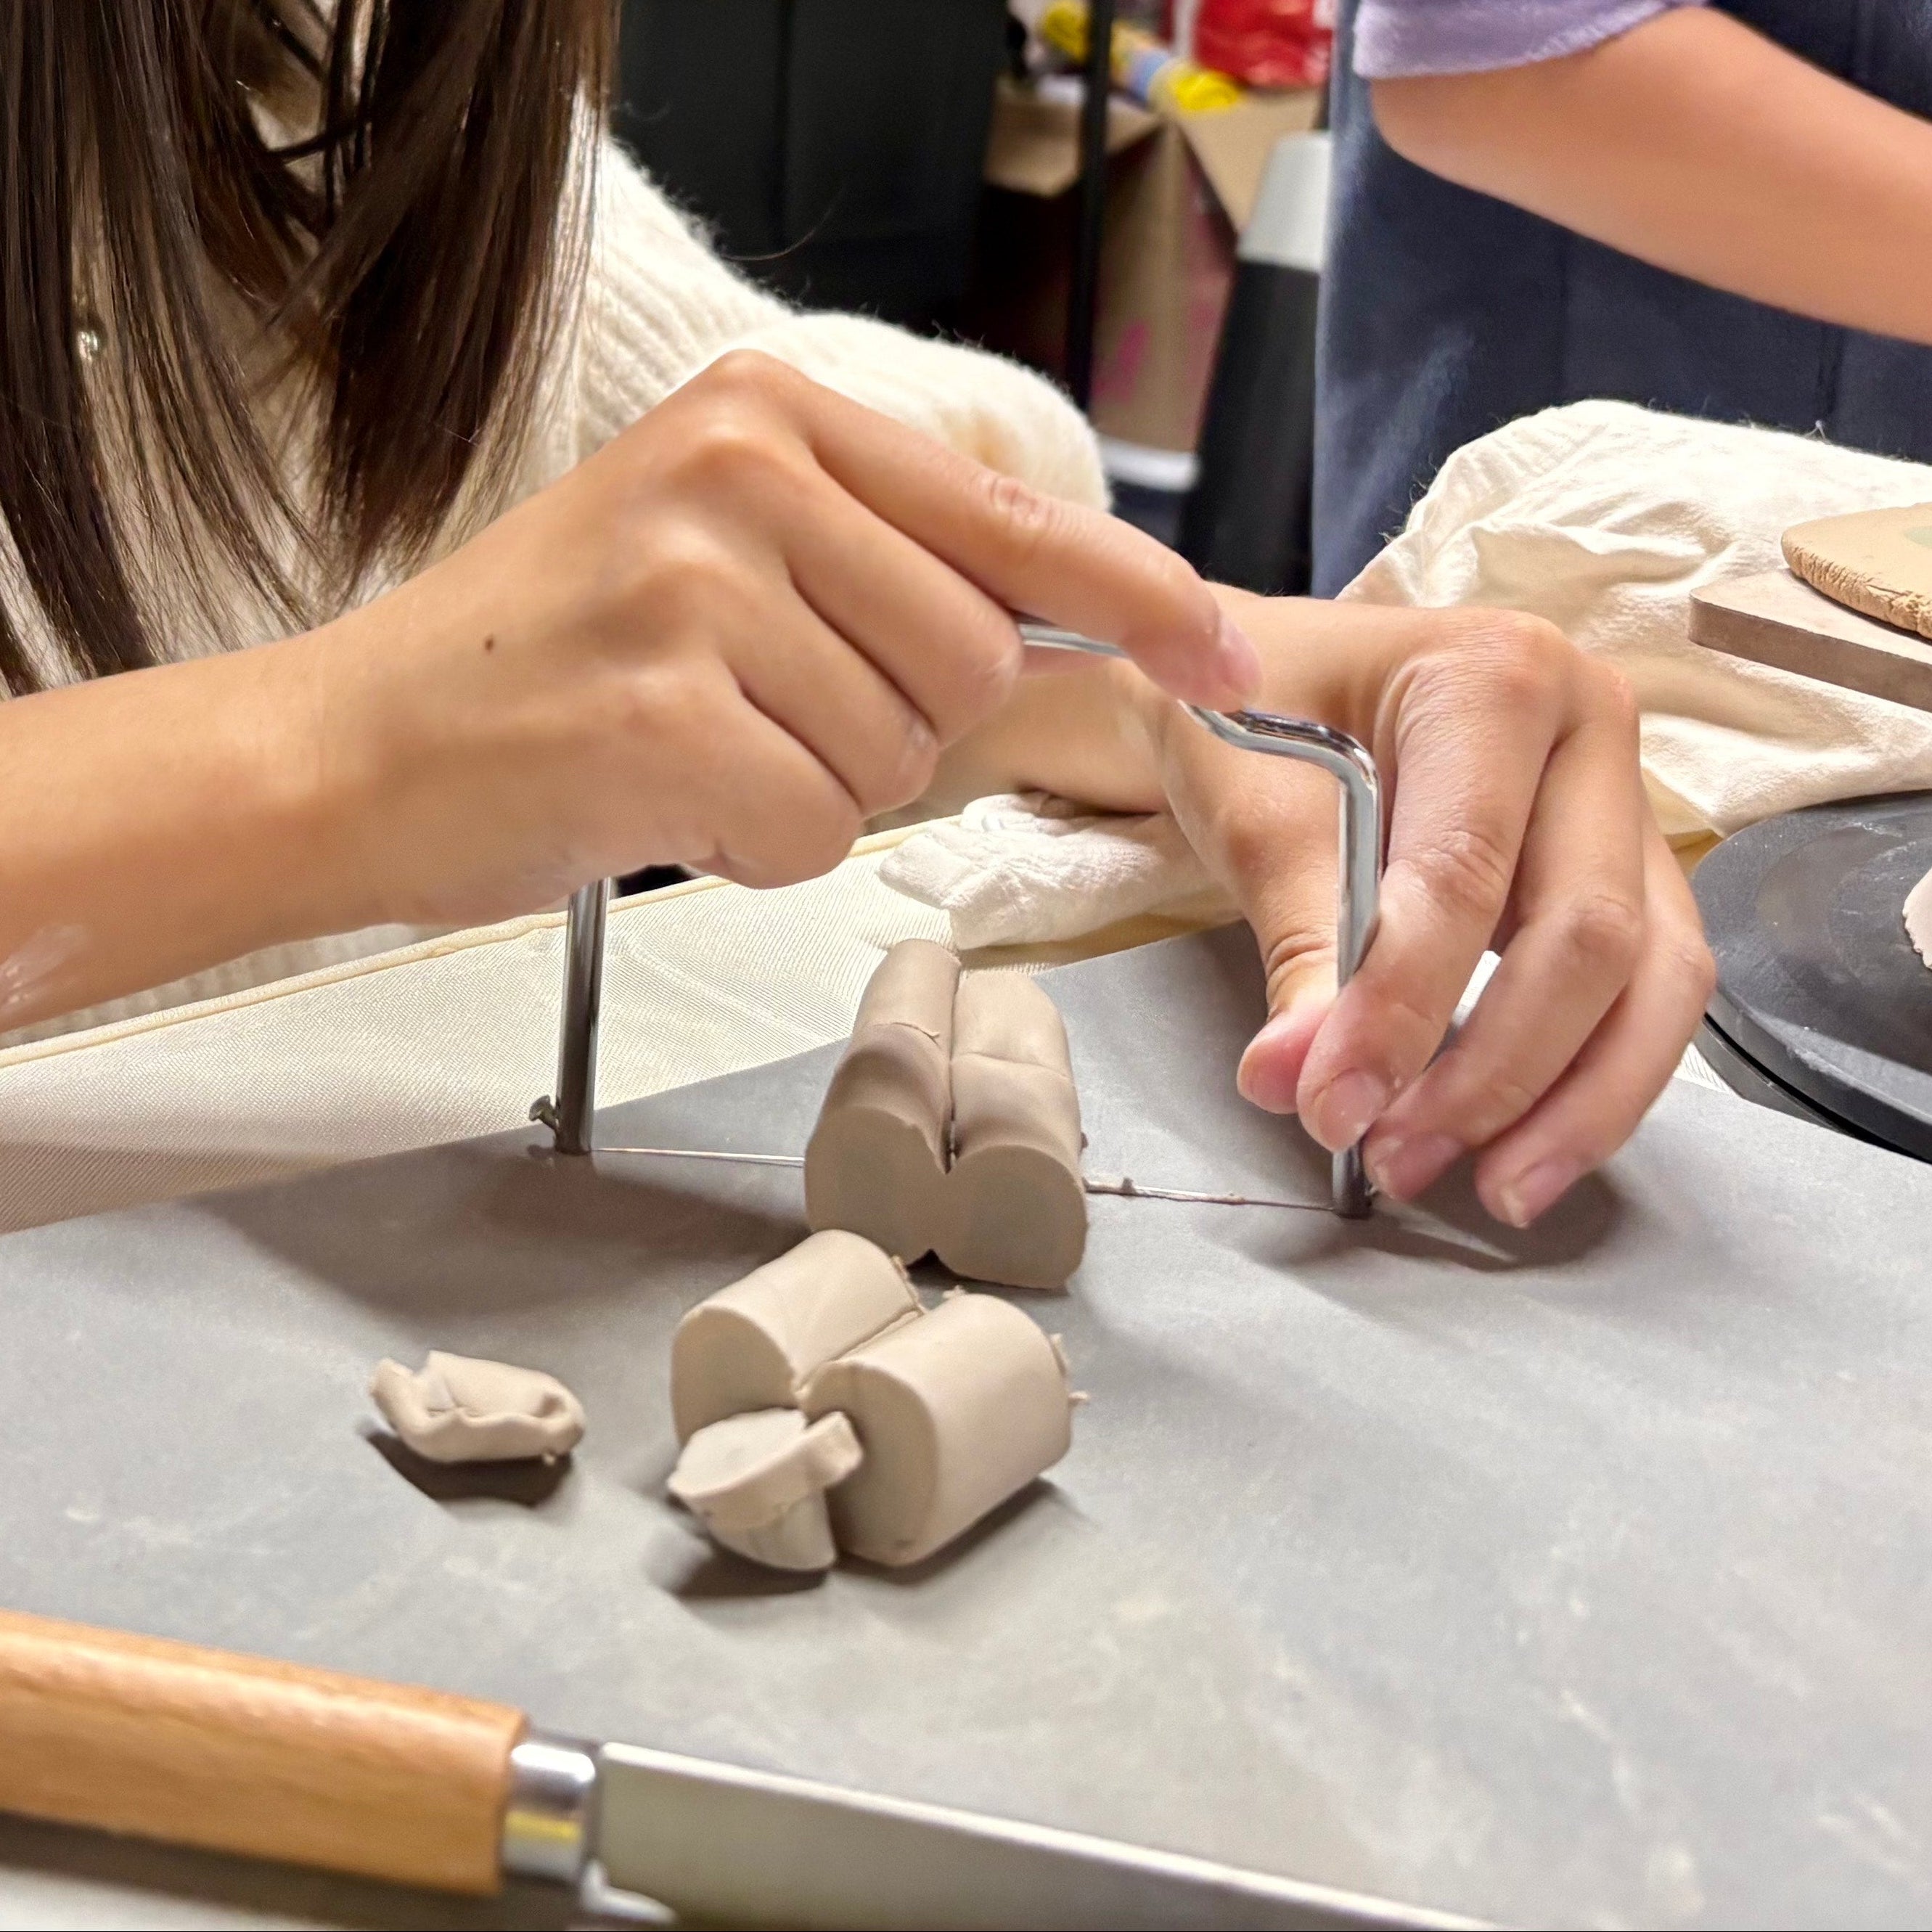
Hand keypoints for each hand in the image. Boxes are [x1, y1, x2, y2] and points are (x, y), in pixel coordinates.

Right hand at [309, 352, 1253, 927]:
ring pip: (899, 757)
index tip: (1221, 654)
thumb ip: (880, 562)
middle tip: (758, 715)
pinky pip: (818, 828)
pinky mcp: (666, 713)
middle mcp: (739, 473)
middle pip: (973, 660)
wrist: (355, 747)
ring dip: (816, 788)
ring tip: (693, 749)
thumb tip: (1068, 623)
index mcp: (765, 415)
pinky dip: (754, 848)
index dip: (1138, 596)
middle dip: (896, 728)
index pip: (1010, 517)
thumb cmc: (549, 667)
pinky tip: (660, 804)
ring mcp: (698, 588)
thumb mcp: (716, 551)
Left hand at [1145, 591, 1714, 1226]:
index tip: (1332, 1106)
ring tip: (1487, 1190)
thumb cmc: (1251, 721)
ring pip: (1656, 980)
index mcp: (1498, 675)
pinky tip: (1519, 1151)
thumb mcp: (1254, 810)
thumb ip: (1298, 943)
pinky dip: (1589, 1085)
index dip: (1406, 1005)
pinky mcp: (1626, 878)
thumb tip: (1301, 1081)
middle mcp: (1591, 730)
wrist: (1258, 693)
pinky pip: (1643, 999)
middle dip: (1498, 1072)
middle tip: (1396, 1160)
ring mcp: (1624, 806)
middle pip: (1593, 932)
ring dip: (1575, 1104)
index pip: (1468, 868)